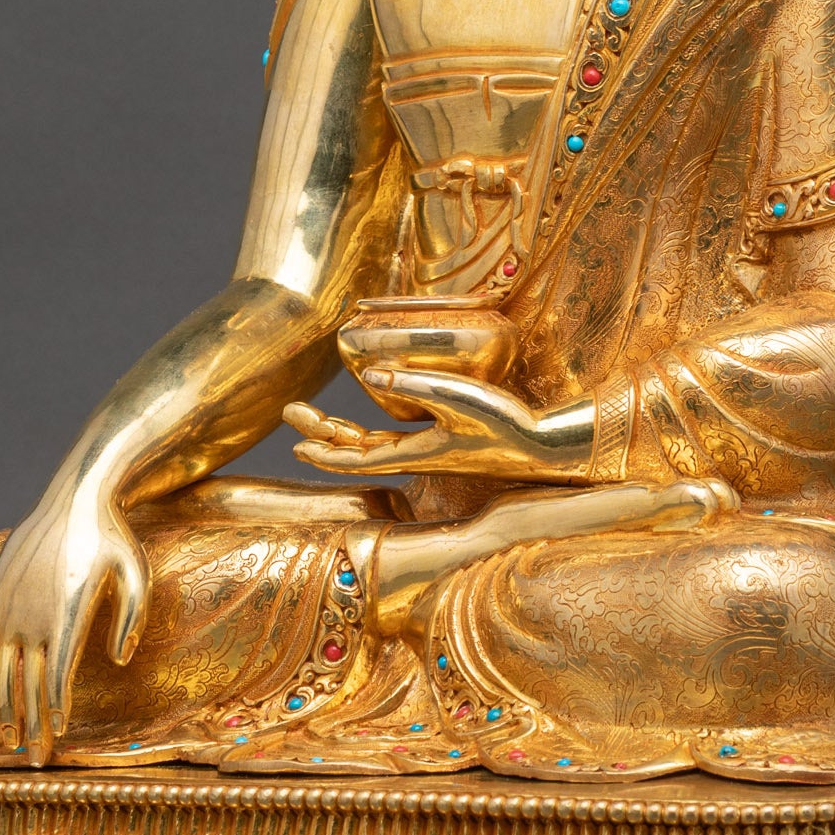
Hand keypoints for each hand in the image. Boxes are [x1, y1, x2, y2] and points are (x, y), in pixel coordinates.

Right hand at [0, 480, 148, 763]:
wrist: (75, 498)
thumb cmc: (112, 537)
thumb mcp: (136, 572)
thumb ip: (131, 619)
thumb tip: (118, 661)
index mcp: (67, 612)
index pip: (57, 675)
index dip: (56, 710)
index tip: (58, 736)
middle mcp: (33, 615)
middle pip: (28, 684)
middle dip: (32, 725)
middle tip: (36, 760)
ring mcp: (9, 609)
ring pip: (1, 673)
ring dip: (5, 711)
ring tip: (11, 741)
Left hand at [284, 367, 586, 481]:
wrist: (541, 445)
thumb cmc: (503, 424)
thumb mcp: (457, 400)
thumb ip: (413, 387)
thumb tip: (368, 377)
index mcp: (414, 454)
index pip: (357, 457)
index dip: (325, 450)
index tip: (296, 442)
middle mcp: (415, 456)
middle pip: (357, 449)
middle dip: (323, 434)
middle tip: (293, 413)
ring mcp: (428, 450)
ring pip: (372, 444)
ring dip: (342, 433)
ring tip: (315, 419)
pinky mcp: (442, 440)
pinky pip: (393, 436)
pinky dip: (371, 430)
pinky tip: (365, 418)